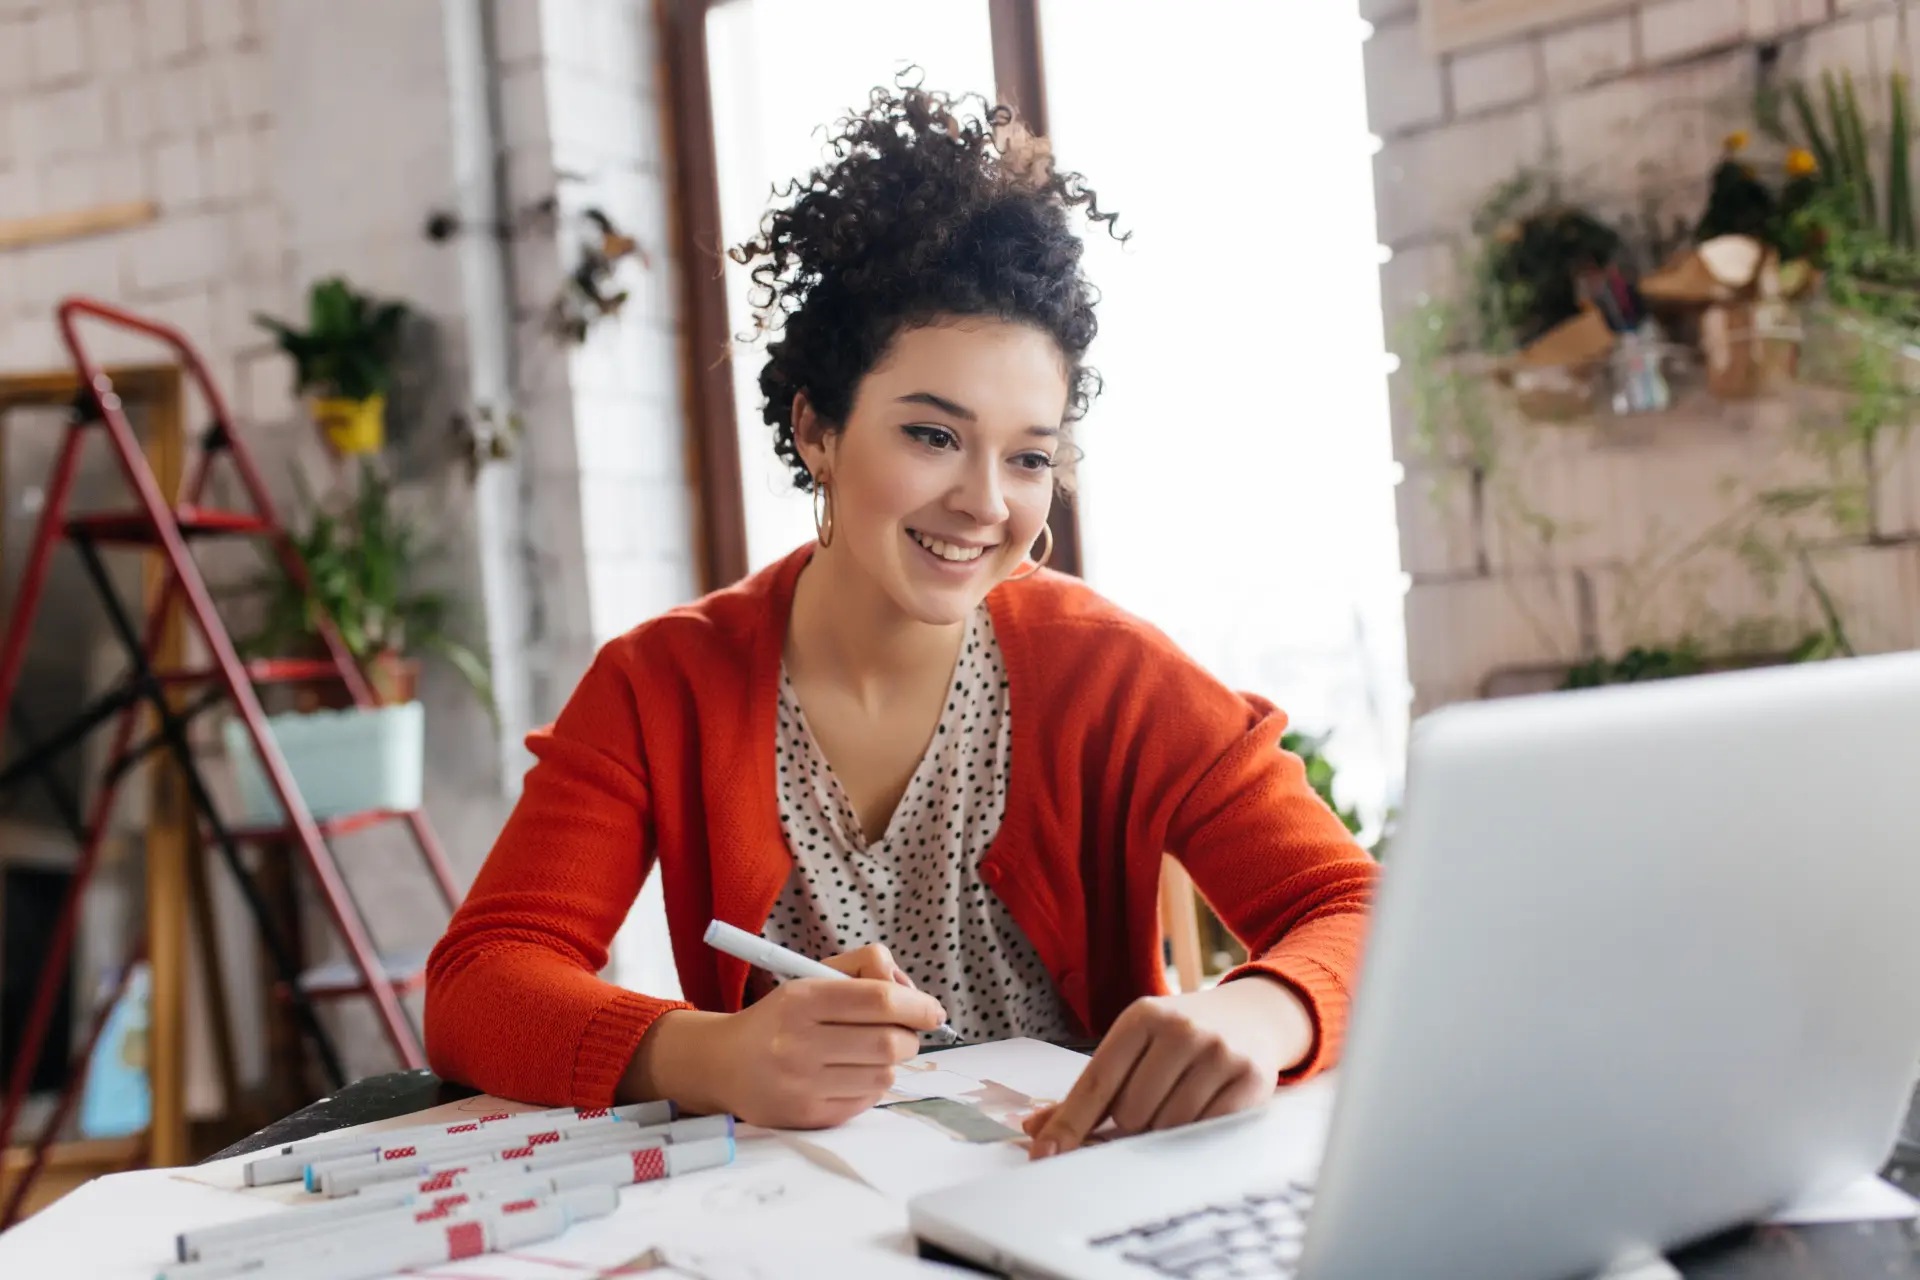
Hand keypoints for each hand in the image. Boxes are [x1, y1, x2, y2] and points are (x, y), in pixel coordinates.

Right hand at [625, 945, 945, 1128]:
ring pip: (884, 1074)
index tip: (933, 1011)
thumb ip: (864, 970)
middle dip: (909, 1037)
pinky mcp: (807, 1116)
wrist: (724, 1063)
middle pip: (889, 1042)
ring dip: (891, 1062)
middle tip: (902, 1033)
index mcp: (801, 999)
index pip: (879, 1000)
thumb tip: (914, 995)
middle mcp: (798, 1043)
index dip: (918, 1006)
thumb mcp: (812, 977)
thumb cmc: (781, 1017)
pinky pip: (866, 1100)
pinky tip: (850, 1074)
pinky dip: (871, 1085)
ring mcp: (802, 1085)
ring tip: (870, 1053)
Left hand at [1023, 977, 1313, 1158]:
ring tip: (1180, 1100)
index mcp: (1141, 1017)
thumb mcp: (1135, 1046)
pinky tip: (1205, 1107)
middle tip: (1152, 1100)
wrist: (1253, 1017)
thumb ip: (1090, 1089)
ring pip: (1168, 1126)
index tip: (1045, 1154)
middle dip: (1133, 1122)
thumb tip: (1036, 1129)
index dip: (1070, 1123)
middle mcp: (1180, 1029)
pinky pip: (1207, 1130)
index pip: (1096, 1081)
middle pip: (1131, 1112)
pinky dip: (1197, 1131)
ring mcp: (1217, 1052)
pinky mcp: (1250, 1078)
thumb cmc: (1180, 1038)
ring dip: (1166, 1129)